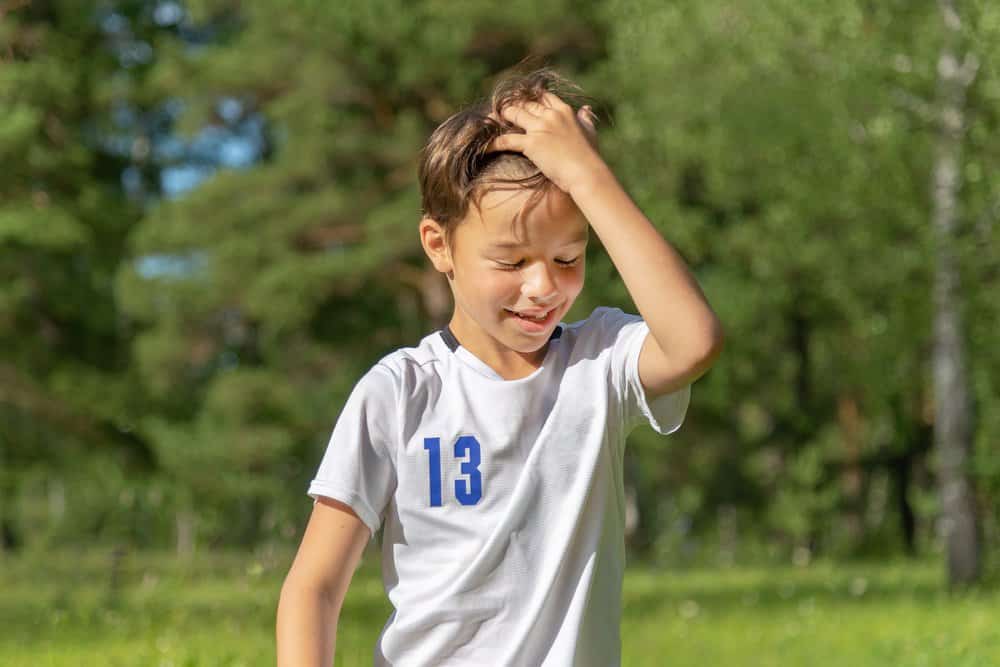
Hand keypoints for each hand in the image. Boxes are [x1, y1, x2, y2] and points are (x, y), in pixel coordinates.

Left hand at [487, 91, 605, 194]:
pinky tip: (485, 146)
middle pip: (526, 103)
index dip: (531, 99)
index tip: (522, 102)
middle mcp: (551, 115)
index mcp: (564, 111)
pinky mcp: (531, 144)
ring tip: (490, 120)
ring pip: (514, 113)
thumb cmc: (590, 157)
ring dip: (501, 116)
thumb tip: (586, 110)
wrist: (586, 173)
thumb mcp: (590, 132)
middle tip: (501, 111)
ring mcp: (540, 128)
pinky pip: (506, 140)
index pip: (543, 97)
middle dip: (513, 106)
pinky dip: (494, 143)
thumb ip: (586, 119)